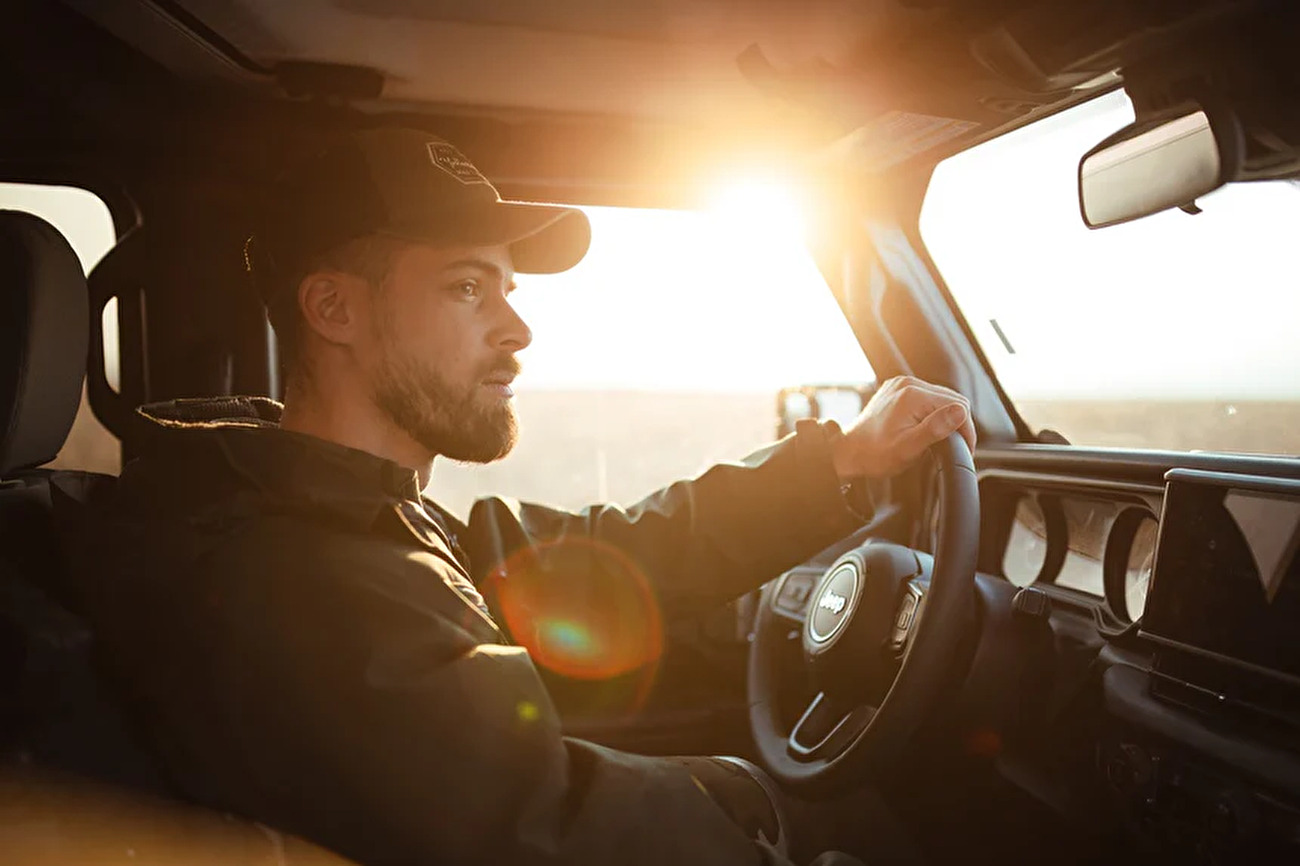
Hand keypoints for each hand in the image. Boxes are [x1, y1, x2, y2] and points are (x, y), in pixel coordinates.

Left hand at [830, 376, 974, 479]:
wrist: (850, 451)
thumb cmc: (876, 454)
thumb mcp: (909, 447)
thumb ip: (935, 429)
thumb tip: (959, 413)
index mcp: (913, 395)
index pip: (958, 406)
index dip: (966, 429)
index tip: (966, 448)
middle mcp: (908, 384)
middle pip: (952, 399)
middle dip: (958, 422)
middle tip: (958, 446)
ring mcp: (902, 385)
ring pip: (941, 397)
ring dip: (946, 416)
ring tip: (944, 438)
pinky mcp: (898, 389)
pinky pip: (926, 397)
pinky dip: (932, 411)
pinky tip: (929, 427)